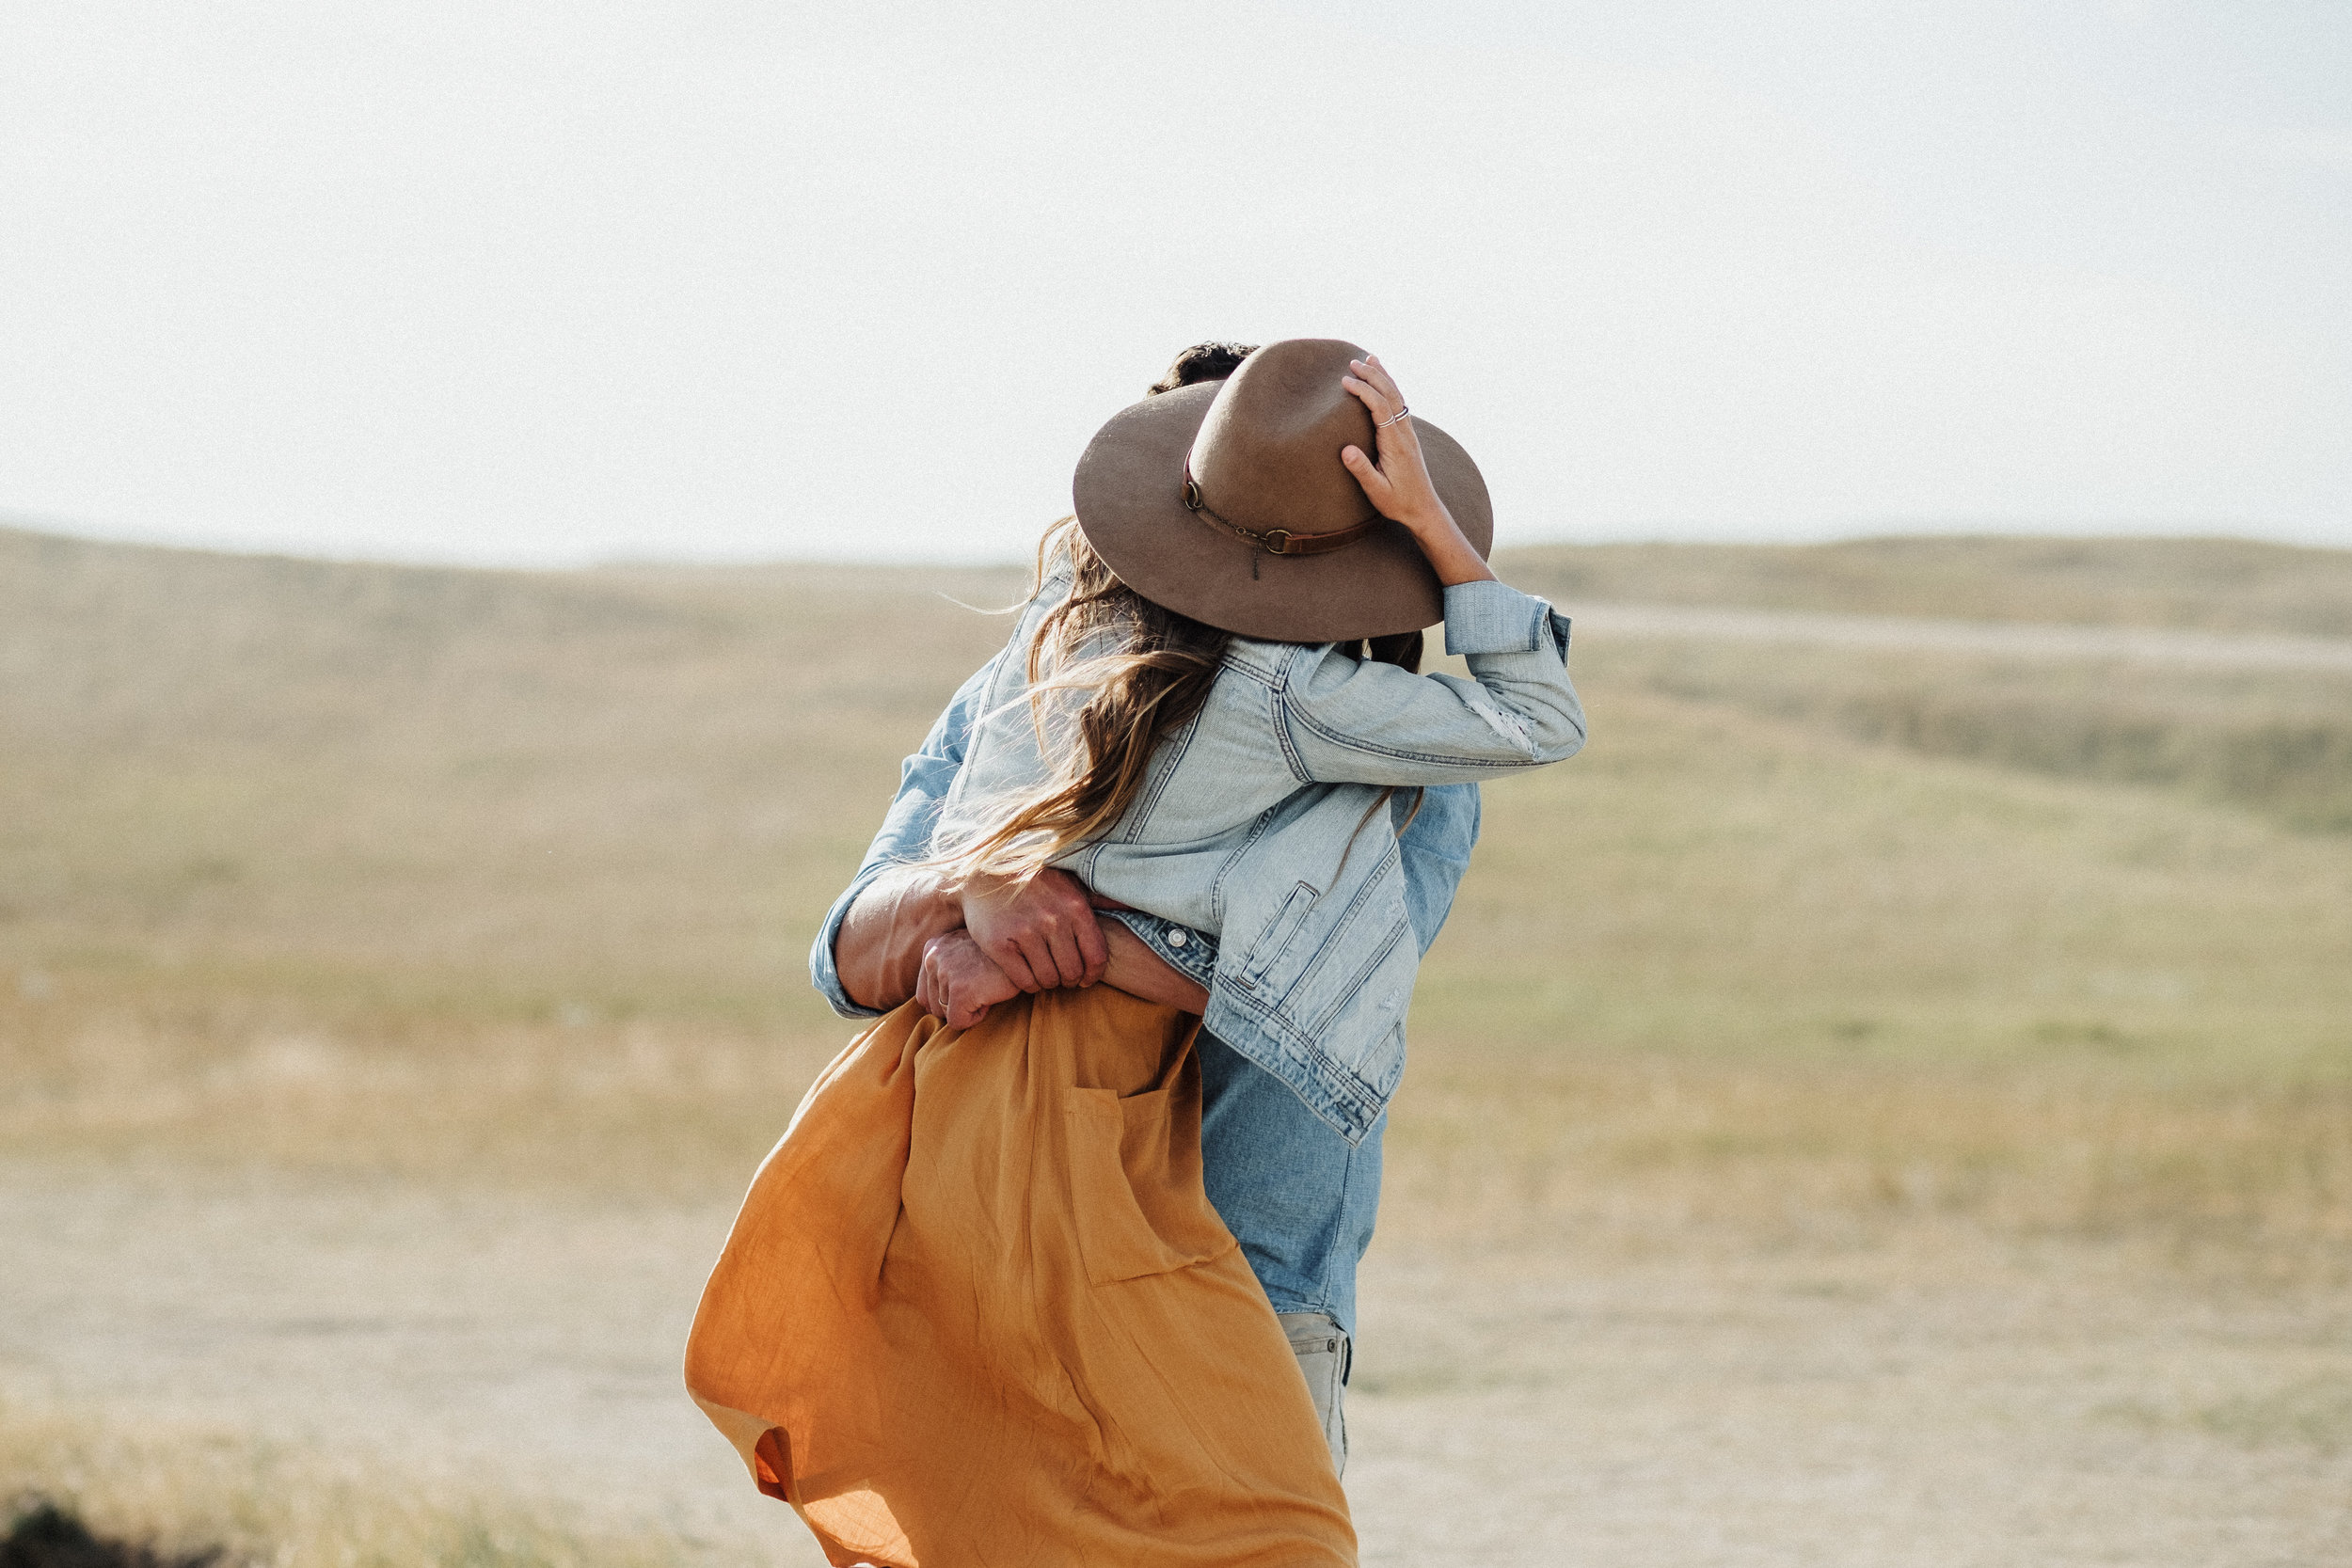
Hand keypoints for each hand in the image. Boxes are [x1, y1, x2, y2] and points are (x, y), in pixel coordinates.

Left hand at [914, 930, 1021, 1029]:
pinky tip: (989, 997)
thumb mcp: (964, 952)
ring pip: (946, 1015)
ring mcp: (946, 973)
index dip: (948, 999)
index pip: (924, 993)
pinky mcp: (960, 990)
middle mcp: (933, 958)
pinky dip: (976, 1017)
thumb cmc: (998, 956)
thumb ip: (943, 969)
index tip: (970, 984)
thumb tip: (928, 1006)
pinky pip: (959, 1022)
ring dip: (969, 1008)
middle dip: (958, 1004)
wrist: (1024, 952)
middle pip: (933, 1006)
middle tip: (982, 985)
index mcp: (932, 948)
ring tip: (986, 988)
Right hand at [960, 866, 1108, 991]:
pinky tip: (1027, 972)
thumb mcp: (1070, 883)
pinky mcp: (1000, 945)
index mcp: (1075, 906)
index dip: (1092, 975)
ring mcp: (1025, 932)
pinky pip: (1024, 980)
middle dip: (1068, 979)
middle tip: (1060, 974)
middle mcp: (1053, 919)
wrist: (982, 876)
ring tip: (1043, 971)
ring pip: (1048, 980)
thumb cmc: (1034, 883)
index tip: (1085, 978)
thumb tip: (1135, 904)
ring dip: (1047, 982)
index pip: (1096, 957)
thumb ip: (1101, 898)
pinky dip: (1028, 983)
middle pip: (1072, 972)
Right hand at [1337, 354, 1495, 586]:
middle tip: (1352, 362)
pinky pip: (1399, 404)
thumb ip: (1362, 470)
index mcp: (1396, 444)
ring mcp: (1409, 433)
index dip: (1363, 391)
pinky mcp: (1408, 436)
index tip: (1345, 382)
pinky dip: (1389, 388)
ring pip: (1397, 396)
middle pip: (1390, 395)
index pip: (1380, 408)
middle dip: (1372, 375)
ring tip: (1370, 359)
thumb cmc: (1398, 503)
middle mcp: (1405, 434)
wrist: (1424, 509)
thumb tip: (1345, 450)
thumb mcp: (1377, 491)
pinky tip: (1383, 383)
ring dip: (1383, 376)